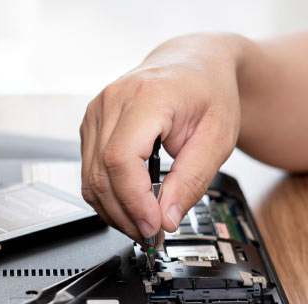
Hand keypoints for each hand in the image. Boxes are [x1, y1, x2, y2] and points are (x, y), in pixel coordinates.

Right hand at [80, 34, 241, 242]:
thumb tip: (166, 218)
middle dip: (125, 214)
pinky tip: (129, 206)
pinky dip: (108, 196)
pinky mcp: (91, 126)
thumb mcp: (217, 138)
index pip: (121, 158)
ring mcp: (96, 112)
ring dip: (114, 210)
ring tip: (142, 225)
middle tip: (151, 235)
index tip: (153, 225)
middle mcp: (113, 101)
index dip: (133, 200)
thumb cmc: (208, 92)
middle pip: (101, 173)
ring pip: (90, 178)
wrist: (194, 65)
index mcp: (147, 96)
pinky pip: (90, 172)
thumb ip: (191, 181)